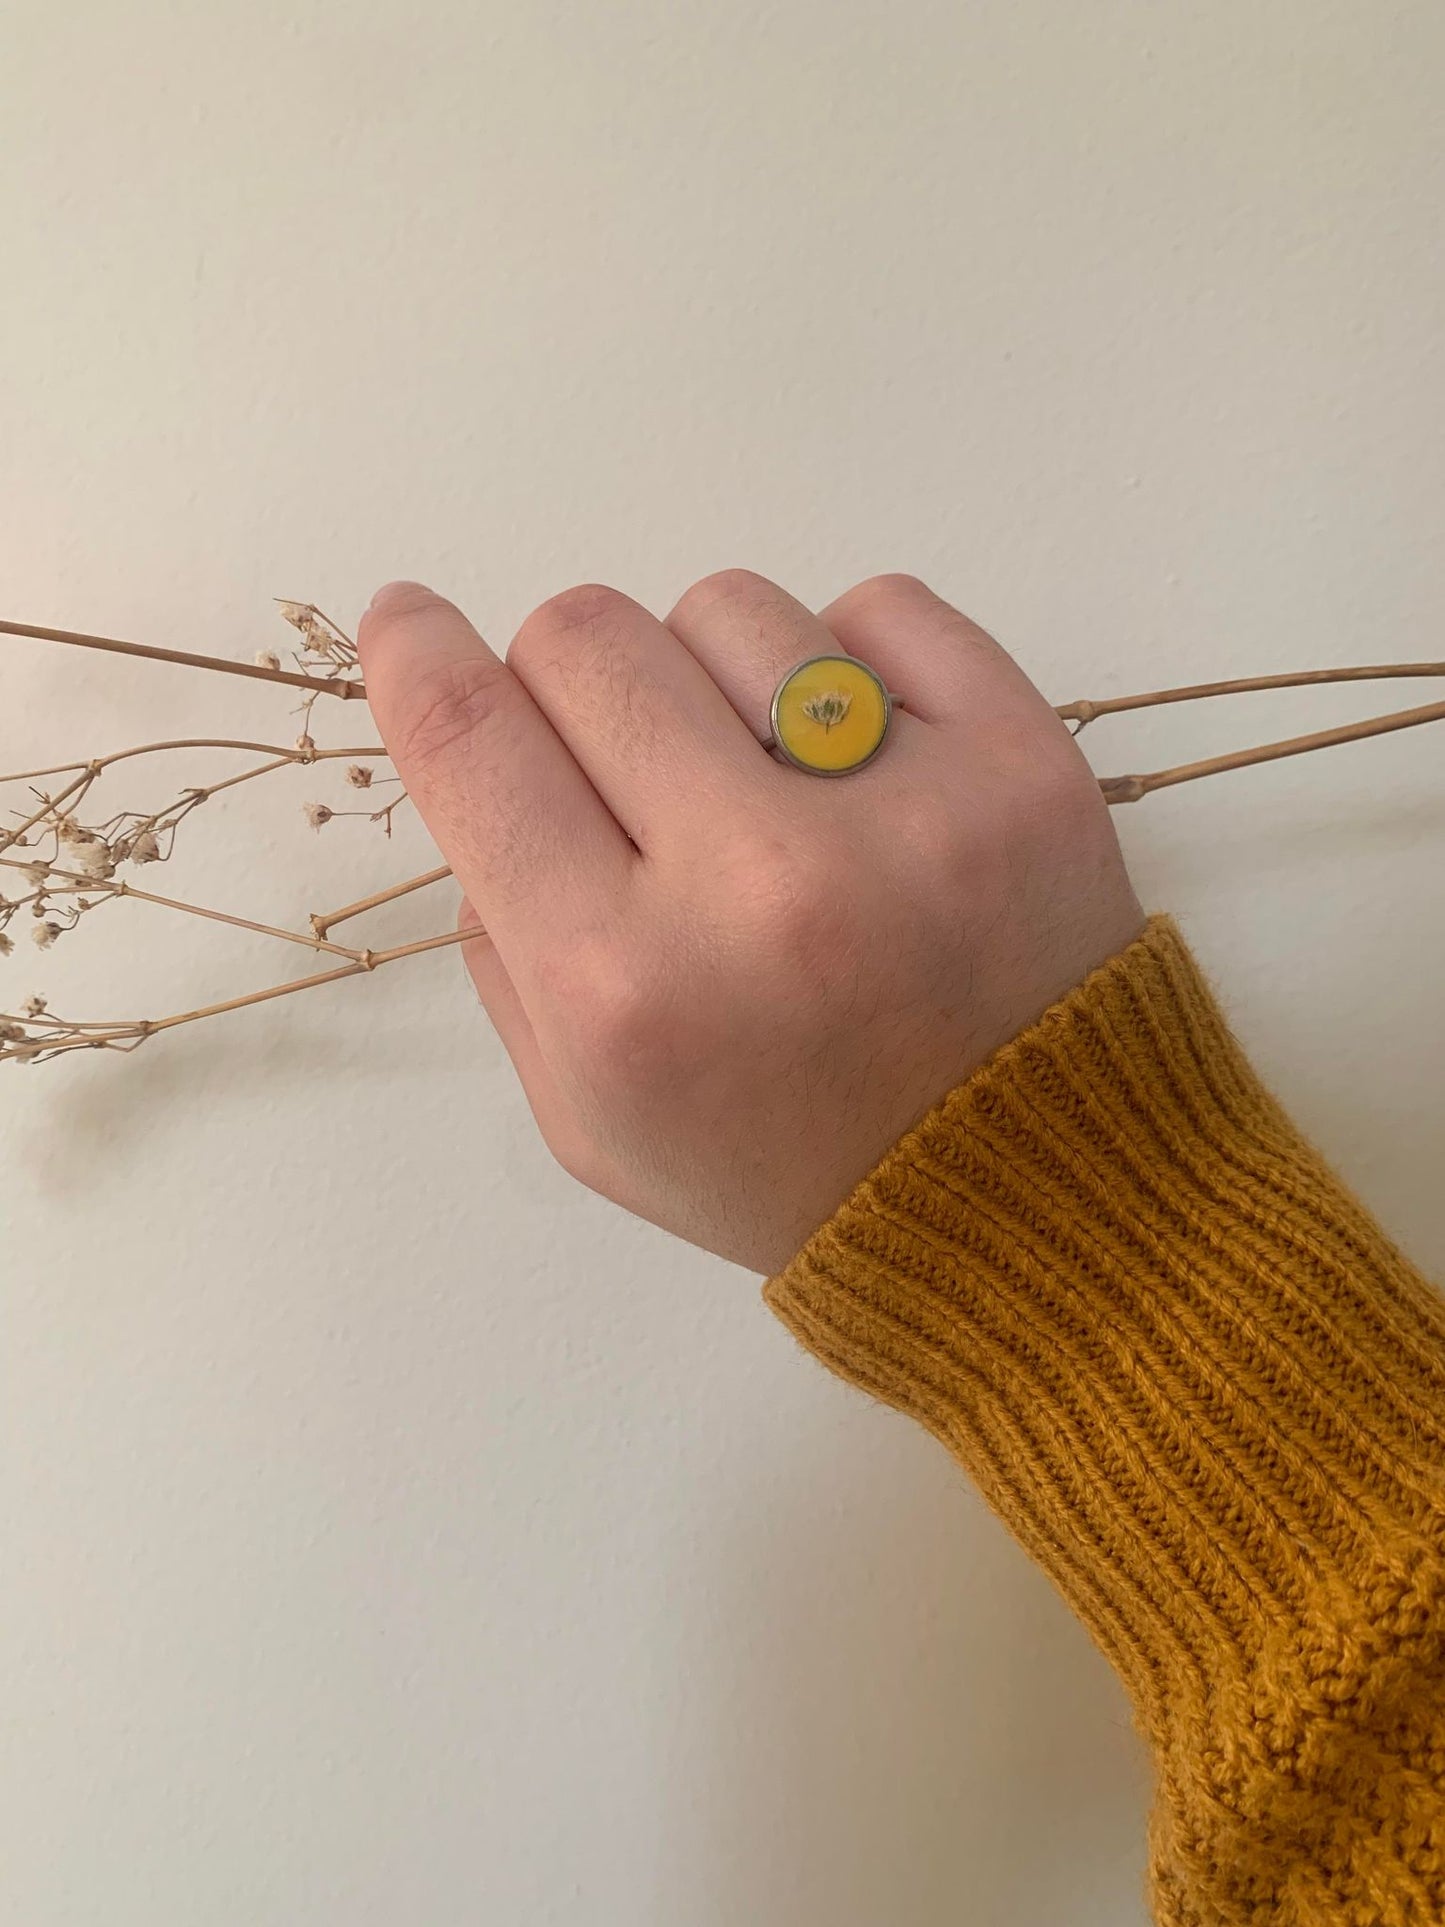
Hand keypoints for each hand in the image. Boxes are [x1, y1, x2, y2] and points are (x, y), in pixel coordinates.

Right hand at [357, 571, 1144, 1271]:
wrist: (1029, 1203)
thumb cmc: (788, 1170)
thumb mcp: (593, 1124)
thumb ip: (505, 953)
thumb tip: (487, 772)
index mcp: (620, 990)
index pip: (468, 740)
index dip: (413, 655)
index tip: (409, 620)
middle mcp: (755, 884)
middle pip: (586, 637)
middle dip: (571, 680)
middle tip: (626, 757)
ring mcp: (906, 813)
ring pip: (730, 607)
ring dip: (714, 676)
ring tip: (767, 782)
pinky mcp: (1024, 762)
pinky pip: (881, 606)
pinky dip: (848, 662)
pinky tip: (860, 759)